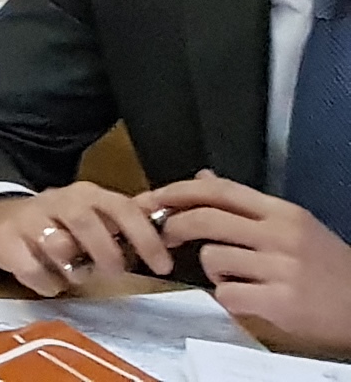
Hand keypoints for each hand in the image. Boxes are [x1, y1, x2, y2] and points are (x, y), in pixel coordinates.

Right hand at [0, 181, 173, 295]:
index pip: (122, 208)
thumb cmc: (62, 223)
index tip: (162, 265)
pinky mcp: (6, 241)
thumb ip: (128, 221)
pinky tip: (52, 282)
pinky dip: (47, 282)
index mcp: (87, 195)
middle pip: (87, 222)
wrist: (2, 219)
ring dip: (74, 268)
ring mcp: (29, 220)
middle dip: (107, 253)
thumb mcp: (96, 215)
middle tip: (116, 273)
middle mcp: (58, 201)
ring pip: (56, 244)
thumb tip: (173, 227)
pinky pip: (30, 268)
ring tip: (78, 275)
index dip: (145, 238)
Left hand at [155, 173, 350, 351]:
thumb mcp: (294, 226)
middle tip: (164, 237)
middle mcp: (282, 236)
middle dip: (174, 226)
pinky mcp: (280, 303)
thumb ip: (246, 206)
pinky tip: (248, 299)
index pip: (220, 191)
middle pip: (206, 219)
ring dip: (213, 270)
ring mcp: (281, 269)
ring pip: (213, 258)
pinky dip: (228, 298)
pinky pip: (226, 295)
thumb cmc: (327, 268)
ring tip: (236, 278)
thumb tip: (203, 177)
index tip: (151, 198)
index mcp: (284, 213)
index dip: (179, 191)